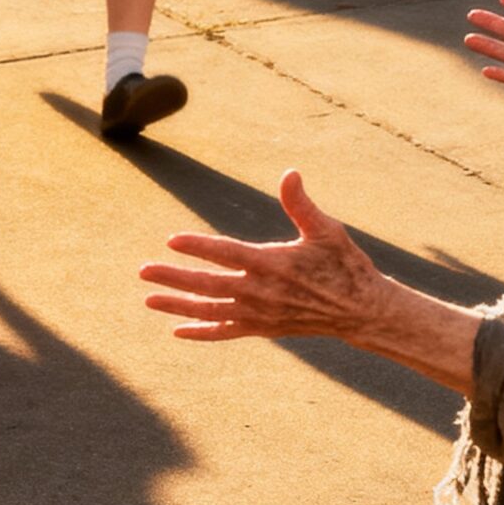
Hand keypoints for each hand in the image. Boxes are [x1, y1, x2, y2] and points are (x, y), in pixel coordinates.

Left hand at [140, 171, 387, 343]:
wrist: (360, 311)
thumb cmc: (344, 265)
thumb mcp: (326, 230)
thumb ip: (302, 204)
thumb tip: (289, 173)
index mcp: (273, 264)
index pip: (227, 253)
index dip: (198, 247)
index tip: (171, 240)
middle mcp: (261, 292)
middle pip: (208, 284)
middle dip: (173, 277)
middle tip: (143, 271)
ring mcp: (259, 314)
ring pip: (210, 310)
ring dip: (178, 305)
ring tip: (149, 299)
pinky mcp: (263, 328)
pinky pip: (225, 332)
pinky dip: (201, 332)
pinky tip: (178, 331)